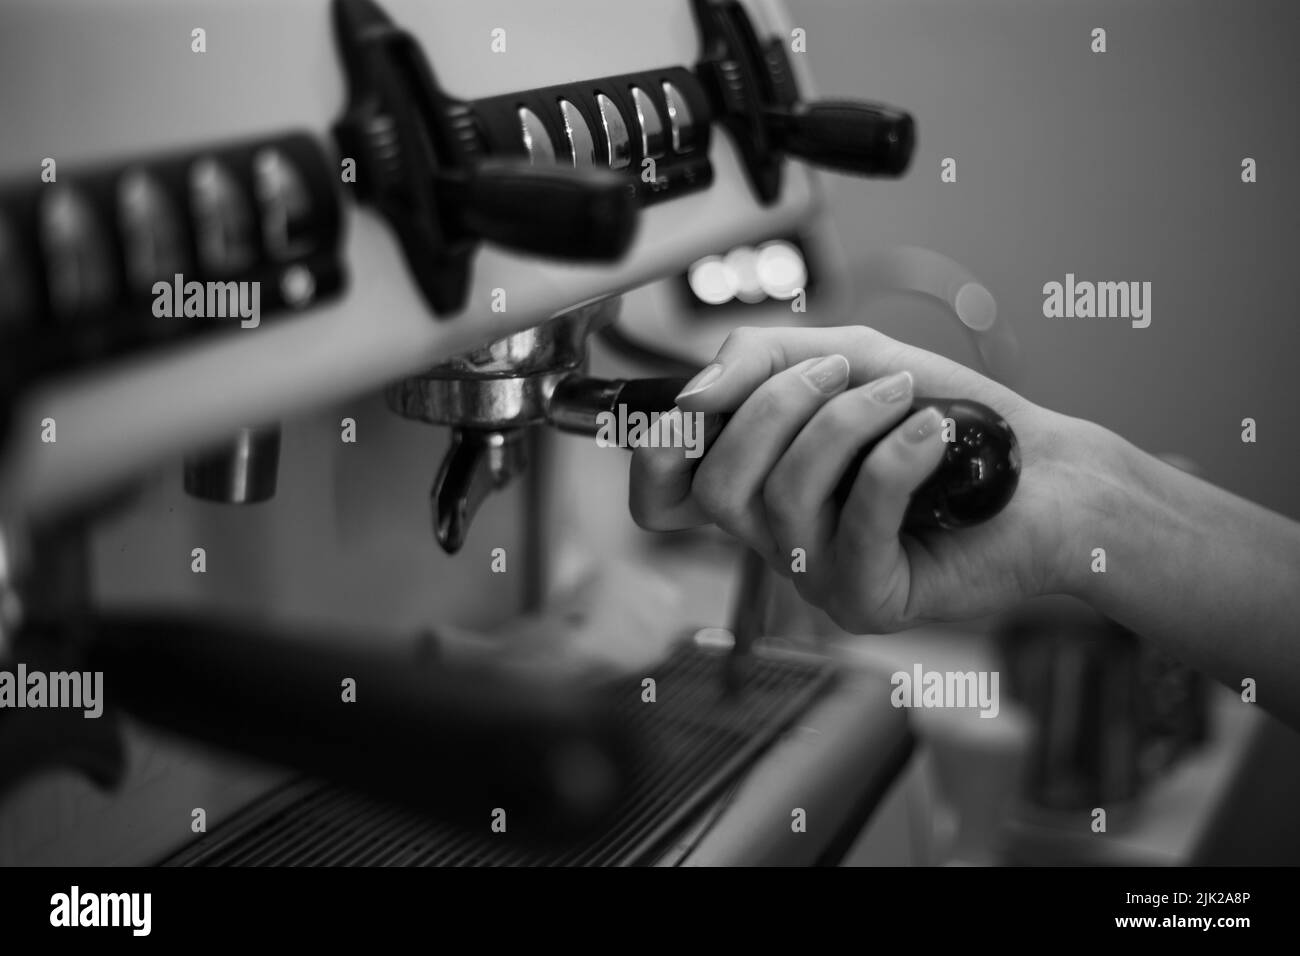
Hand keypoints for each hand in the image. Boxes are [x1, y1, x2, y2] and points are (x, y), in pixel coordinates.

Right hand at [629, 325, 1102, 632]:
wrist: (1044, 467)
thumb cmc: (942, 413)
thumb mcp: (842, 358)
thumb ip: (760, 360)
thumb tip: (695, 391)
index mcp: (755, 488)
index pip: (661, 498)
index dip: (656, 453)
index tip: (704, 402)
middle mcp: (773, 540)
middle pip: (716, 487)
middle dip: (775, 408)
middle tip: (840, 373)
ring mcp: (818, 576)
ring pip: (785, 496)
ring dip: (846, 422)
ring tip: (903, 395)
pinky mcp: (872, 599)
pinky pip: (859, 522)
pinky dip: (895, 457)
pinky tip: (932, 431)